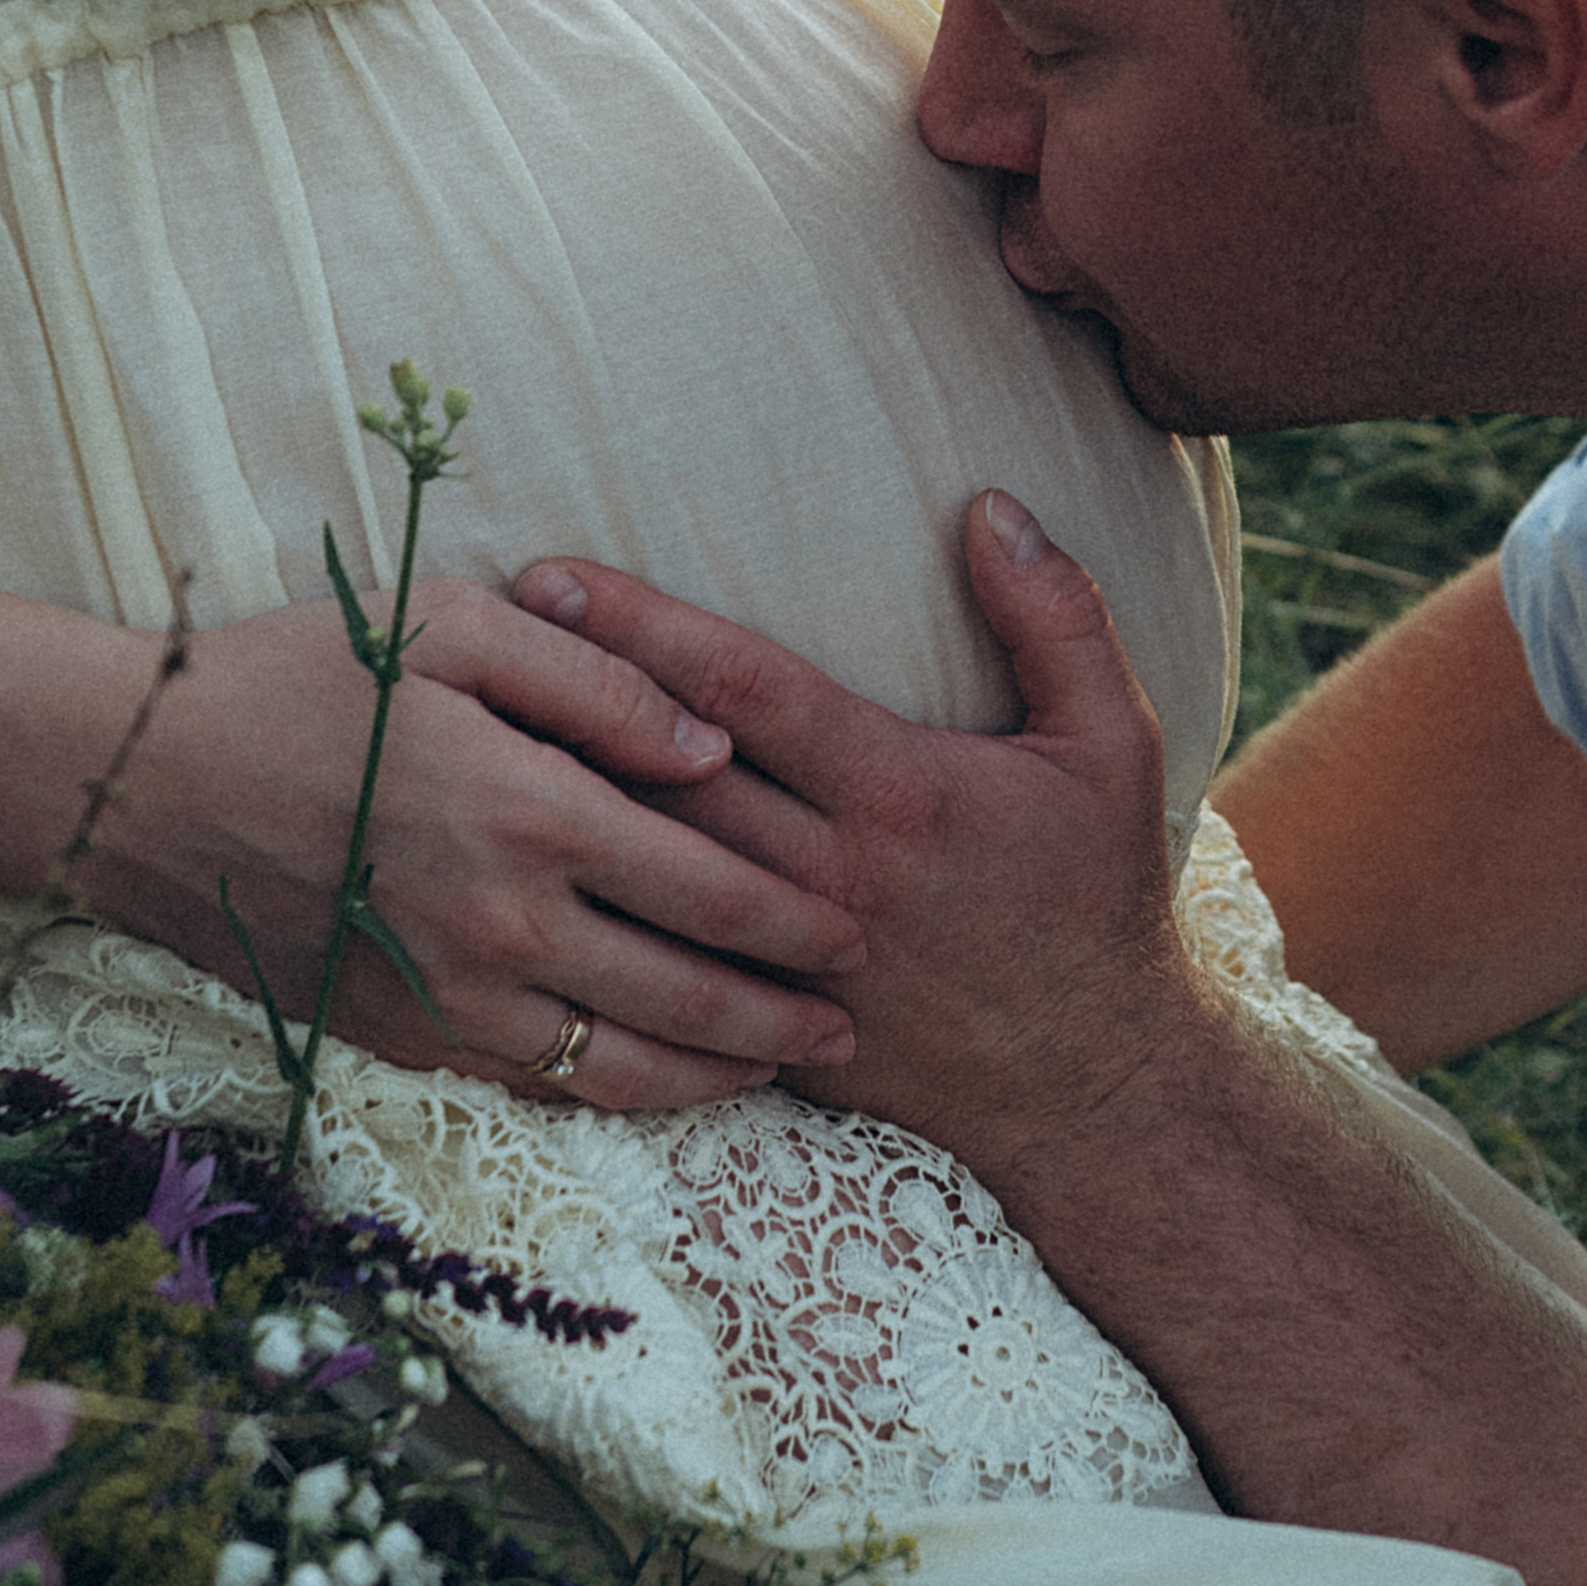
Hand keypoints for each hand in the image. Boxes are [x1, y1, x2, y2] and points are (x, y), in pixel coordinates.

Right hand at [84, 580, 864, 1114]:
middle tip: (855, 1018)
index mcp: (529, 808)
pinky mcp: (401, 1035)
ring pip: (621, 1063)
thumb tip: (713, 749)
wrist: (144, 781)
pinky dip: (619, 1094)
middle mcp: (502, 920)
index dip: (797, 917)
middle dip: (785, 1012)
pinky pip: (536, 1084)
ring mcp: (448, 994)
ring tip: (786, 1066)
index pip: (709, 884)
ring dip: (719, 1073)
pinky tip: (665, 1082)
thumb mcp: (455, 628)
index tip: (857, 924)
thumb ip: (598, 680)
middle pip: (687, 992)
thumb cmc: (302, 676)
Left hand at [514, 496, 1195, 1165]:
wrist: (1089, 1081)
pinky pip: (661, 967)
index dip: (644, 630)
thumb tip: (991, 504)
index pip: (745, 690)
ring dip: (562, 801)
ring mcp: (788, 962)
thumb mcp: (1116, 744)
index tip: (555, 577)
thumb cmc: (1096, 895)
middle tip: (470, 635)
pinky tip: (526, 869)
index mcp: (900, 794)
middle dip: (567, 700)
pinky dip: (591, 913)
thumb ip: (1057, 617)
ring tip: (470, 738)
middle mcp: (831, 878)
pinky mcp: (769, 1027)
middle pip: (668, 775)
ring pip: (649, 870)